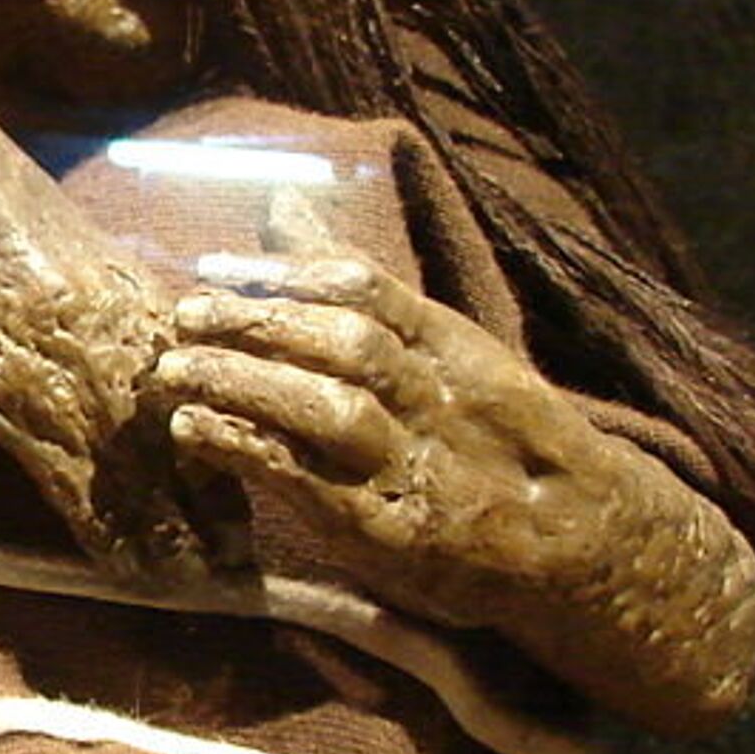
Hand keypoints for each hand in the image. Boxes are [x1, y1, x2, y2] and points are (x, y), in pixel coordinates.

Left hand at [152, 255, 754, 731]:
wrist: (580, 546)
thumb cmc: (495, 439)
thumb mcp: (447, 352)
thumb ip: (361, 286)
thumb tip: (282, 207)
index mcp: (456, 349)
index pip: (370, 292)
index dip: (288, 273)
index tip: (217, 266)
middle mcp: (441, 400)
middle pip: (344, 345)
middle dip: (257, 324)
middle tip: (183, 313)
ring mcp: (418, 466)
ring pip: (331, 408)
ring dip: (244, 383)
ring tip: (174, 369)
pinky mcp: (391, 531)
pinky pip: (312, 483)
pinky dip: (248, 451)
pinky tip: (193, 431)